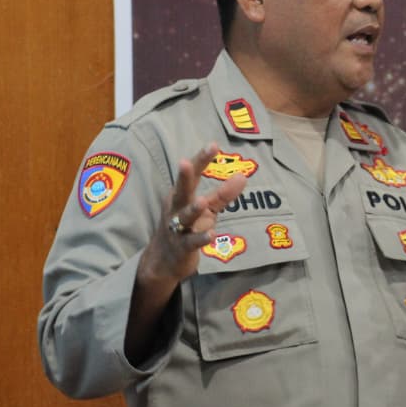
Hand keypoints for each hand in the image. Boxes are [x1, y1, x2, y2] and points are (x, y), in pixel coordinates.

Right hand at [126, 143, 247, 360]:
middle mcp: (176, 209)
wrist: (163, 261)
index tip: (213, 145)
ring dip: (192, 209)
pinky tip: (212, 234)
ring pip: (184, 217)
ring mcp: (177, 229)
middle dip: (185, 176)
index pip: (192, 174)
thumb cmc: (187, 228)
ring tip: (201, 201)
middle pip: (182, 190)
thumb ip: (223, 194)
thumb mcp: (207, 210)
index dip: (201, 160)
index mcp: (181, 195)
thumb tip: (243, 176)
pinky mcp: (181, 248)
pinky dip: (200, 238)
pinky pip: (191, 242)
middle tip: (186, 161)